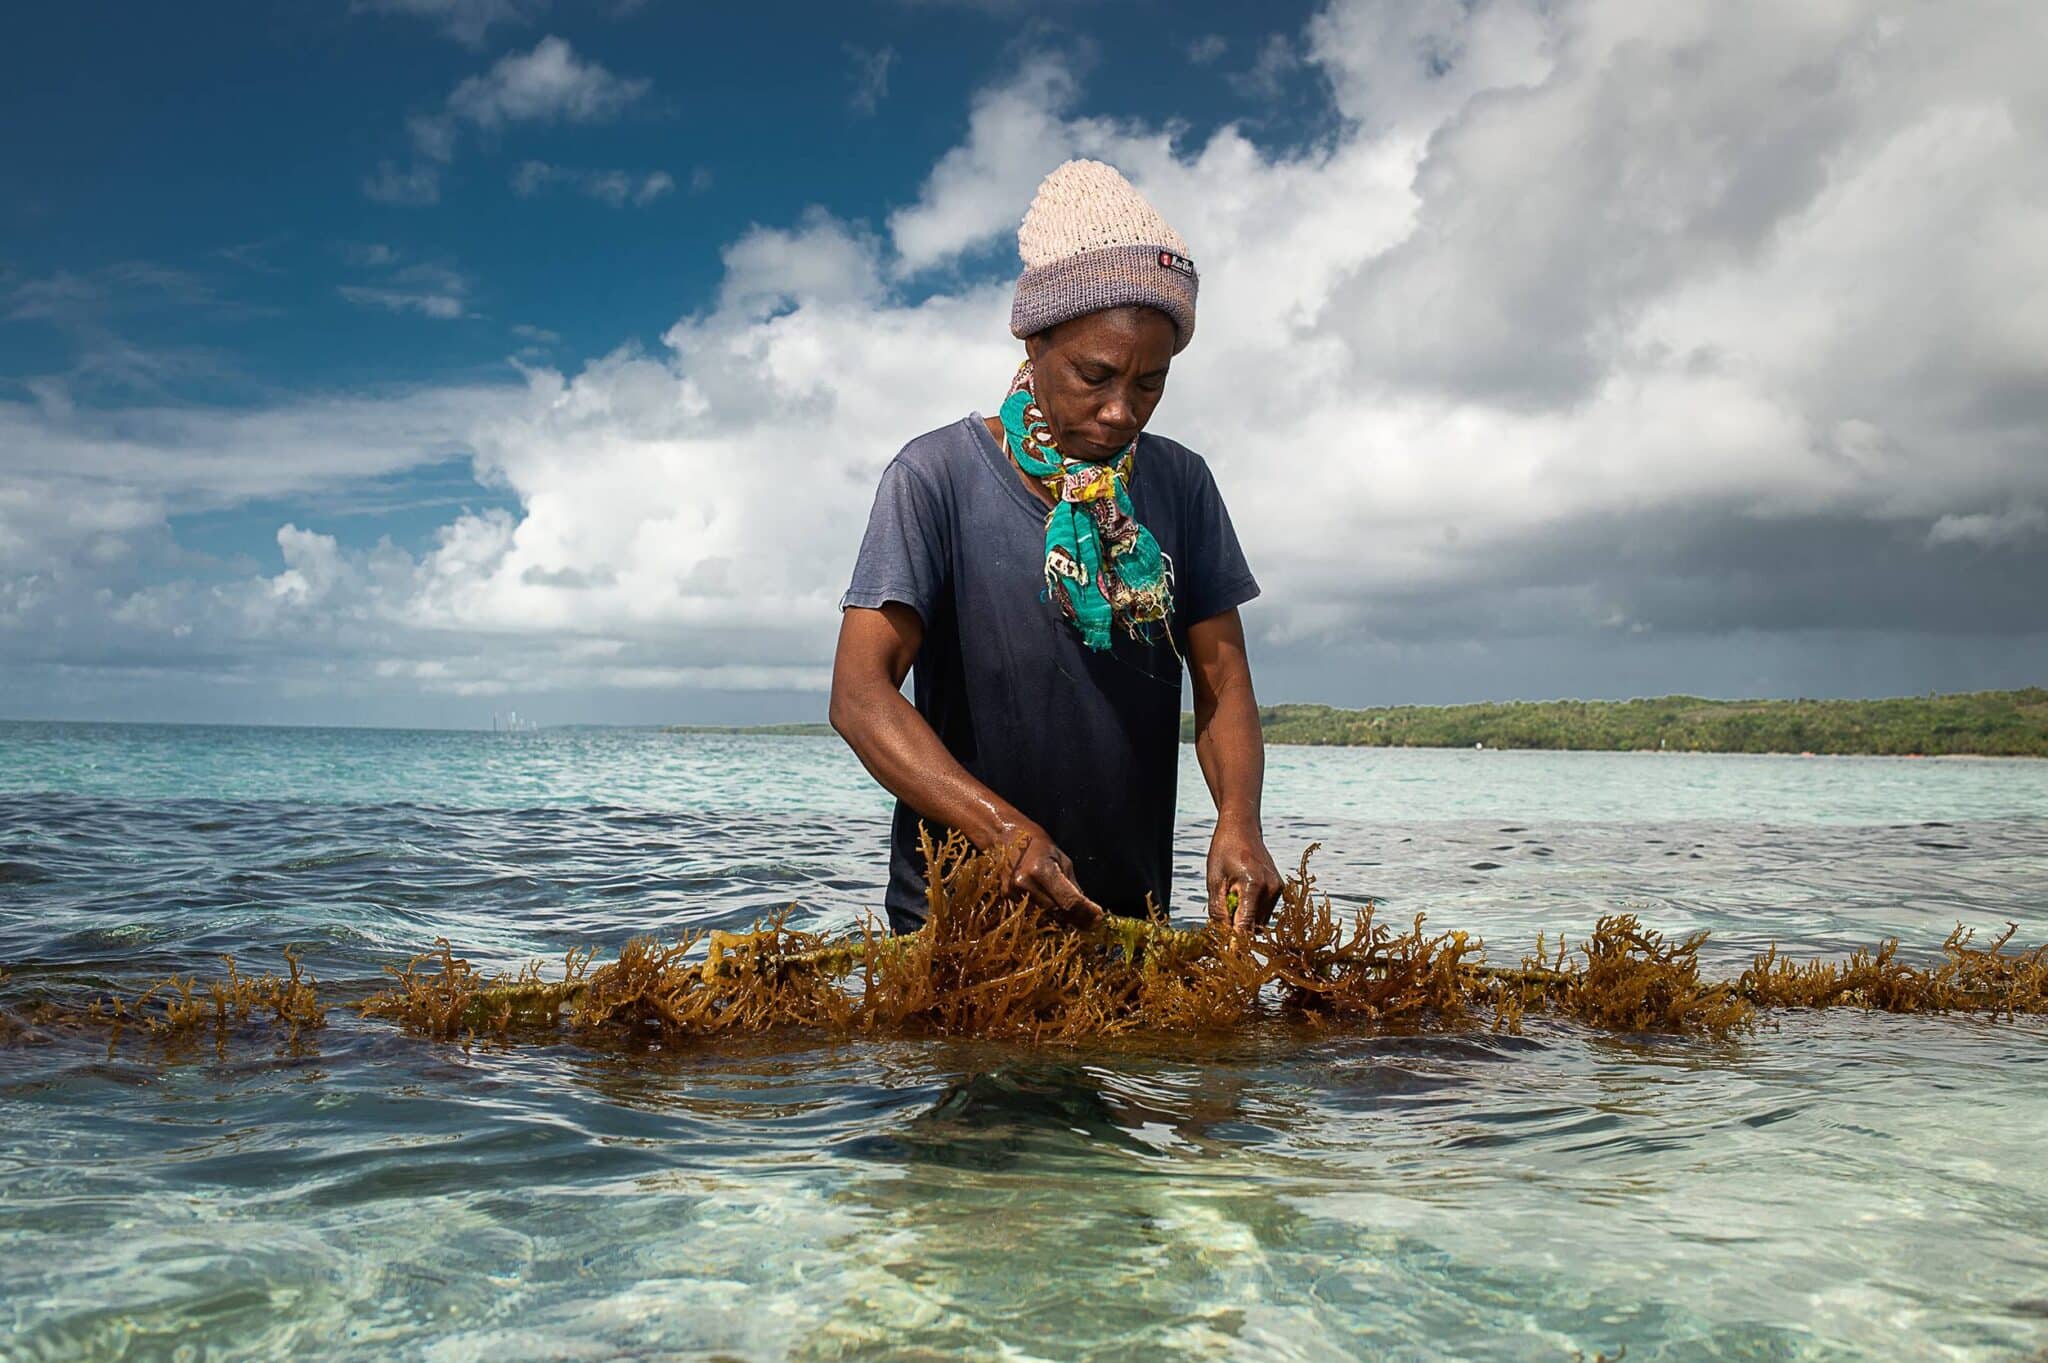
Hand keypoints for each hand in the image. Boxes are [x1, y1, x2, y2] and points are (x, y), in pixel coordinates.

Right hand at [997, 820, 1103, 928]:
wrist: (1004, 837)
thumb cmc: (1037, 844)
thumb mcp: (1061, 858)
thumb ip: (1072, 884)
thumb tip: (1087, 908)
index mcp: (1041, 870)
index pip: (1068, 901)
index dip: (1086, 913)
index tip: (1099, 918)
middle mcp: (1025, 884)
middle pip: (1057, 912)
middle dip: (1077, 918)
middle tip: (1092, 922)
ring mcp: (1013, 893)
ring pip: (1045, 917)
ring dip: (1062, 919)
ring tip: (1075, 916)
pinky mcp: (1006, 898)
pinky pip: (1032, 913)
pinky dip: (1046, 915)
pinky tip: (1055, 911)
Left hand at [1207, 818, 1281, 935]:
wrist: (1242, 828)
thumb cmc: (1224, 851)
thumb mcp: (1214, 881)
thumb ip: (1219, 911)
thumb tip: (1223, 939)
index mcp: (1254, 885)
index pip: (1246, 926)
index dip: (1235, 943)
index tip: (1226, 956)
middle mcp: (1272, 889)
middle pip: (1254, 927)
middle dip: (1237, 930)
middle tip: (1220, 922)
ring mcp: (1279, 889)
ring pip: (1259, 922)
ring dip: (1244, 920)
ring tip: (1229, 898)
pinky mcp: (1280, 889)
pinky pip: (1264, 912)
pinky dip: (1250, 912)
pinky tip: (1240, 895)